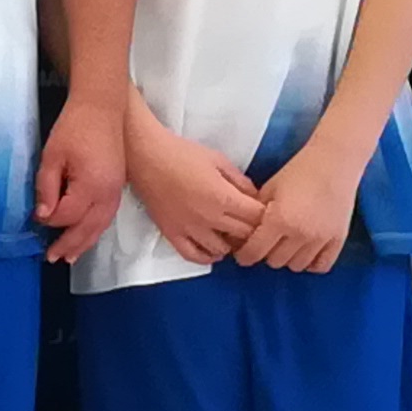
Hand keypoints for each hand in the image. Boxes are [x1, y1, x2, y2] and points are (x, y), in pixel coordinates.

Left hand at [33, 90, 126, 265]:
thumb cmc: (75, 127)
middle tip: (52, 258)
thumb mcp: (52, 155)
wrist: (101, 107)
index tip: (35, 218)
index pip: (67, 216)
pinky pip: (107, 217)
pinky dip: (95, 230)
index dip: (49, 219)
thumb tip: (43, 214)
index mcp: (91, 186)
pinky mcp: (118, 186)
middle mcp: (108, 194)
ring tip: (69, 257)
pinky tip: (87, 235)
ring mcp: (116, 191)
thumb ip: (47, 187)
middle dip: (69, 245)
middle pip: (87, 229)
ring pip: (100, 226)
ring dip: (84, 243)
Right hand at [127, 112, 261, 265]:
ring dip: (231, 245)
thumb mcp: (218, 160)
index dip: (265, 216)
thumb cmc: (182, 153)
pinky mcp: (172, 234)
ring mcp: (190, 229)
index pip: (257, 217)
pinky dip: (207, 257)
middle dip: (252, 231)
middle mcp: (209, 218)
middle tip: (251, 224)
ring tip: (231, 235)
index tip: (263, 212)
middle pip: (243, 236)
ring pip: (221, 251)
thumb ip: (240, 181)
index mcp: (223, 197)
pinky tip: (213, 250)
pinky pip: (193, 256)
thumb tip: (255, 197)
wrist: (146, 156)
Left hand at [235, 144, 359, 274]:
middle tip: (266, 243)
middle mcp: (300, 234)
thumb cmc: (299, 171)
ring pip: (297, 266)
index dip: (244, 255)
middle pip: (275, 261)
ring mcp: (321, 239)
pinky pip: (321, 266)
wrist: (334, 162)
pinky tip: (305, 251)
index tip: (242, 254)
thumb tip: (243, 232)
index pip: (255, 252)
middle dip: (266, 253)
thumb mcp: (269, 189)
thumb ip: (256, 213)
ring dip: (288, 258)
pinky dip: (311, 263)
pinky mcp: (338, 239)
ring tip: (286, 244)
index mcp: (278, 220)